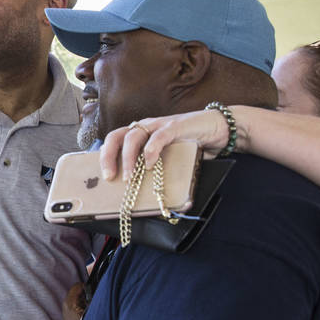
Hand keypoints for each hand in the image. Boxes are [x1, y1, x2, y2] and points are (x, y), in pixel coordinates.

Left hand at [98, 109, 235, 182]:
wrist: (218, 129)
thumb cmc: (190, 146)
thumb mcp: (168, 159)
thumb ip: (154, 170)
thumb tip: (141, 195)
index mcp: (140, 134)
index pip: (114, 140)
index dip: (104, 156)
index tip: (101, 176)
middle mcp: (145, 127)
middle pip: (116, 136)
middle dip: (108, 157)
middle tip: (109, 177)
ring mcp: (159, 125)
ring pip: (133, 136)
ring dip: (128, 158)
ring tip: (129, 177)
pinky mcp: (175, 126)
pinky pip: (159, 137)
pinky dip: (151, 150)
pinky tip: (150, 164)